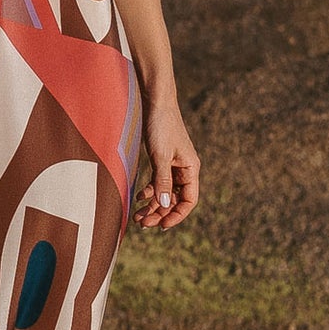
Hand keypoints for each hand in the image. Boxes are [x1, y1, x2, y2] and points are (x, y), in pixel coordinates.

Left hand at [131, 101, 199, 231]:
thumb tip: (164, 206)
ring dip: (153, 205)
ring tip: (137, 216)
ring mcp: (173, 165)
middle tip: (143, 224)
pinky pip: (158, 182)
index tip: (162, 226)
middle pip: (175, 199)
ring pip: (165, 192)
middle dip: (160, 213)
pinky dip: (149, 191)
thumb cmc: (161, 126)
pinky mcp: (163, 160)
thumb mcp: (160, 156)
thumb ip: (162, 181)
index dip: (177, 215)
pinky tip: (138, 197)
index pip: (189, 200)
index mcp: (191, 169)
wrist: (155, 103)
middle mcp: (185, 169)